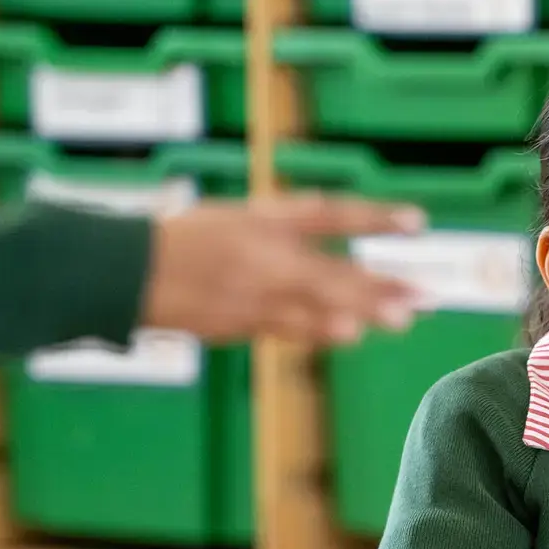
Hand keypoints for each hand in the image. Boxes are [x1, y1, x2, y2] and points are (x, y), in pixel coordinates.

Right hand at [139, 196, 428, 344]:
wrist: (124, 273)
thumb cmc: (183, 238)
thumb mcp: (237, 217)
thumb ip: (288, 228)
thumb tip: (336, 237)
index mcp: (261, 220)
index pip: (328, 214)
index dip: (374, 216)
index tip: (417, 221)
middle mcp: (262, 258)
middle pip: (332, 273)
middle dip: (380, 287)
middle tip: (423, 296)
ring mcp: (251, 296)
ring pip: (315, 308)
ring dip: (359, 315)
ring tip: (398, 321)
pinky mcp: (239, 325)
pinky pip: (289, 328)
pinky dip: (321, 331)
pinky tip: (348, 334)